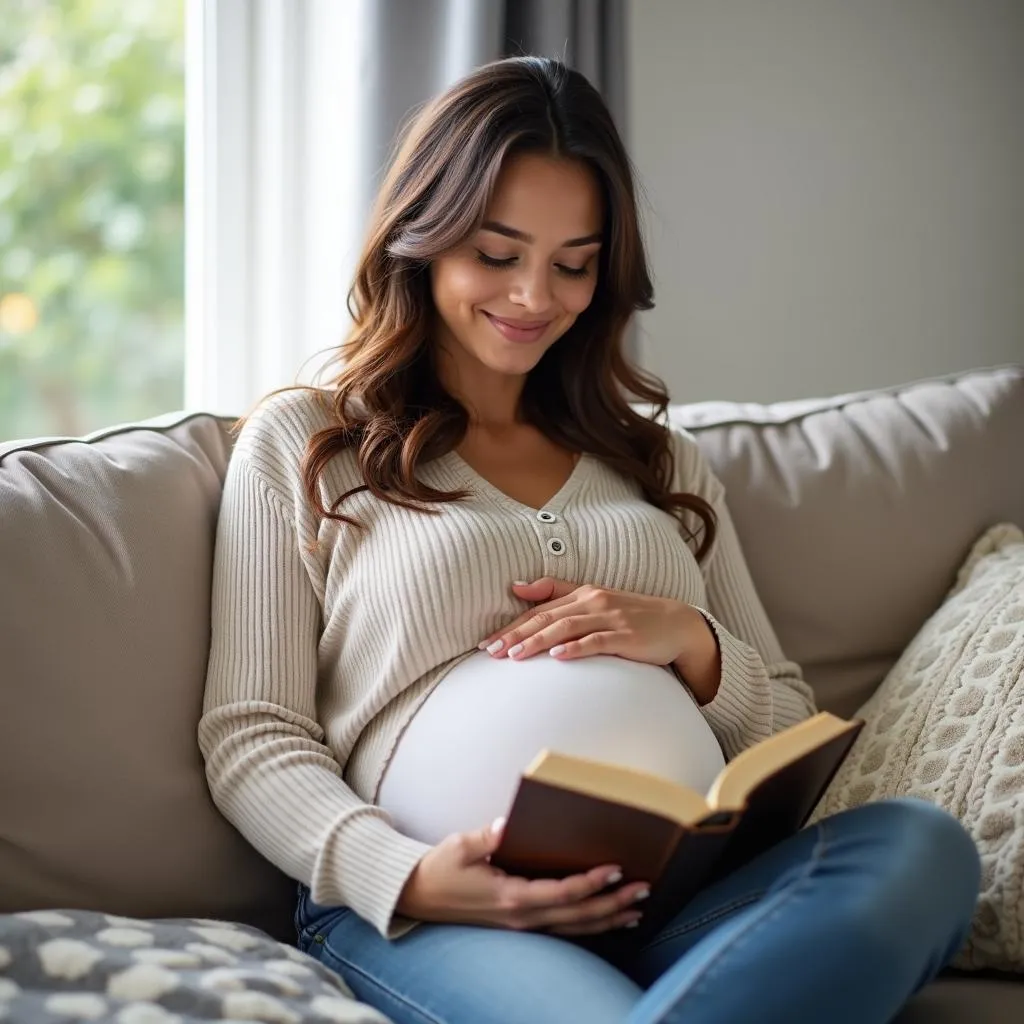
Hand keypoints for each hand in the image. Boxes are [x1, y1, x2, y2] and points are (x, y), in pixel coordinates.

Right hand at [396, 818, 650, 934]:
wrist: (417, 897)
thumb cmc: (439, 869)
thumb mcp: (460, 847)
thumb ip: (487, 836)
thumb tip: (509, 823)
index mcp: (509, 896)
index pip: (561, 892)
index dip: (590, 882)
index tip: (615, 869)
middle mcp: (521, 917)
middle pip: (577, 914)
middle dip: (613, 902)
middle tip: (644, 889)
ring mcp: (522, 926)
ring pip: (574, 927)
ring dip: (607, 918)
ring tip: (637, 909)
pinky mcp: (520, 925)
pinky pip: (562, 929)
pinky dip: (588, 925)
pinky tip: (606, 919)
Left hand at [479, 577, 721, 702]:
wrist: (677, 625)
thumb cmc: (631, 615)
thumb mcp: (594, 599)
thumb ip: (557, 592)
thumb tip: (517, 587)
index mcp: (583, 593)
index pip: (540, 609)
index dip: (512, 624)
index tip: (487, 642)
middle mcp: (594, 602)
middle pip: (547, 617)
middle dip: (516, 634)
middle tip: (491, 651)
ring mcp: (611, 618)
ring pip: (567, 628)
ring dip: (538, 641)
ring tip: (515, 655)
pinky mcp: (627, 636)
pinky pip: (597, 641)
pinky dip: (576, 648)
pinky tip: (558, 656)